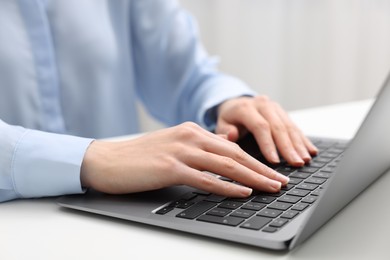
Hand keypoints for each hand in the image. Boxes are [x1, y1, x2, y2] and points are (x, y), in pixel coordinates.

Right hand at [80, 122, 288, 196]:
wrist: (106, 160)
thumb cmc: (138, 157)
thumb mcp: (172, 146)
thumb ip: (197, 149)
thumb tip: (220, 157)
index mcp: (191, 131)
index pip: (231, 147)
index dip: (254, 161)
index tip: (271, 172)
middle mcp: (190, 137)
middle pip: (235, 155)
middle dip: (262, 169)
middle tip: (281, 182)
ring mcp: (180, 151)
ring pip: (226, 165)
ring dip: (253, 178)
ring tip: (272, 188)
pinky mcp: (170, 167)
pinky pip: (206, 178)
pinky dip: (227, 186)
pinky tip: (242, 193)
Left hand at [216, 96, 317, 166]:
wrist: (236, 103)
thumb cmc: (228, 119)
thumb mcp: (221, 124)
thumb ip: (224, 131)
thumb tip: (231, 136)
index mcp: (246, 108)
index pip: (260, 126)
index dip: (268, 144)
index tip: (274, 162)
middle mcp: (263, 105)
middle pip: (278, 127)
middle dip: (288, 147)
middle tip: (296, 163)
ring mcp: (274, 107)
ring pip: (289, 126)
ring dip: (299, 144)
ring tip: (305, 160)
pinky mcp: (282, 112)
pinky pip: (294, 126)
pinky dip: (303, 139)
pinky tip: (311, 151)